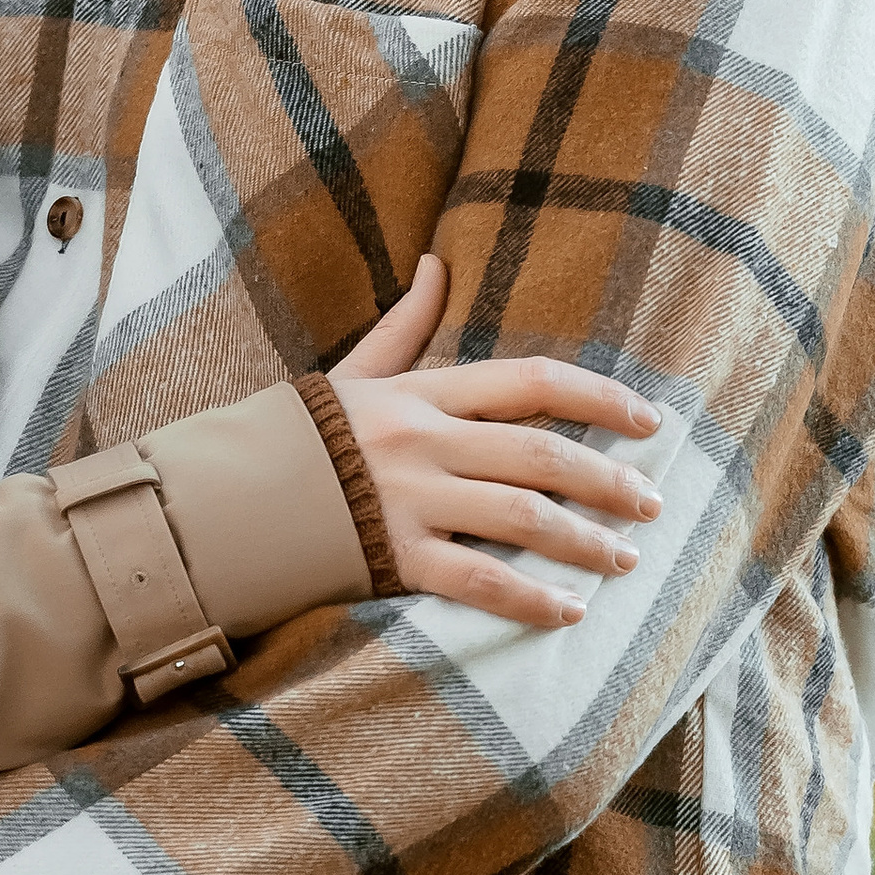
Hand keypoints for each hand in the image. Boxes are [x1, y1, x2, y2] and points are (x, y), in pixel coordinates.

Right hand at [326, 255, 666, 628]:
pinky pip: (478, 580)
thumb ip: (406, 325)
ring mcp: (410, 500)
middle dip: (608, 481)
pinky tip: (568, 612)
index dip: (600, 398)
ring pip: (522, 517)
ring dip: (584, 541)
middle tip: (652, 503)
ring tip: (624, 560)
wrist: (222, 498)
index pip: (532, 382)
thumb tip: (439, 262)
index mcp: (421, 393)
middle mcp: (424, 442)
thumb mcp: (353, 372)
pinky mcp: (392, 556)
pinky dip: (529, 598)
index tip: (648, 421)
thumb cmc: (296, 436)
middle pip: (542, 455)